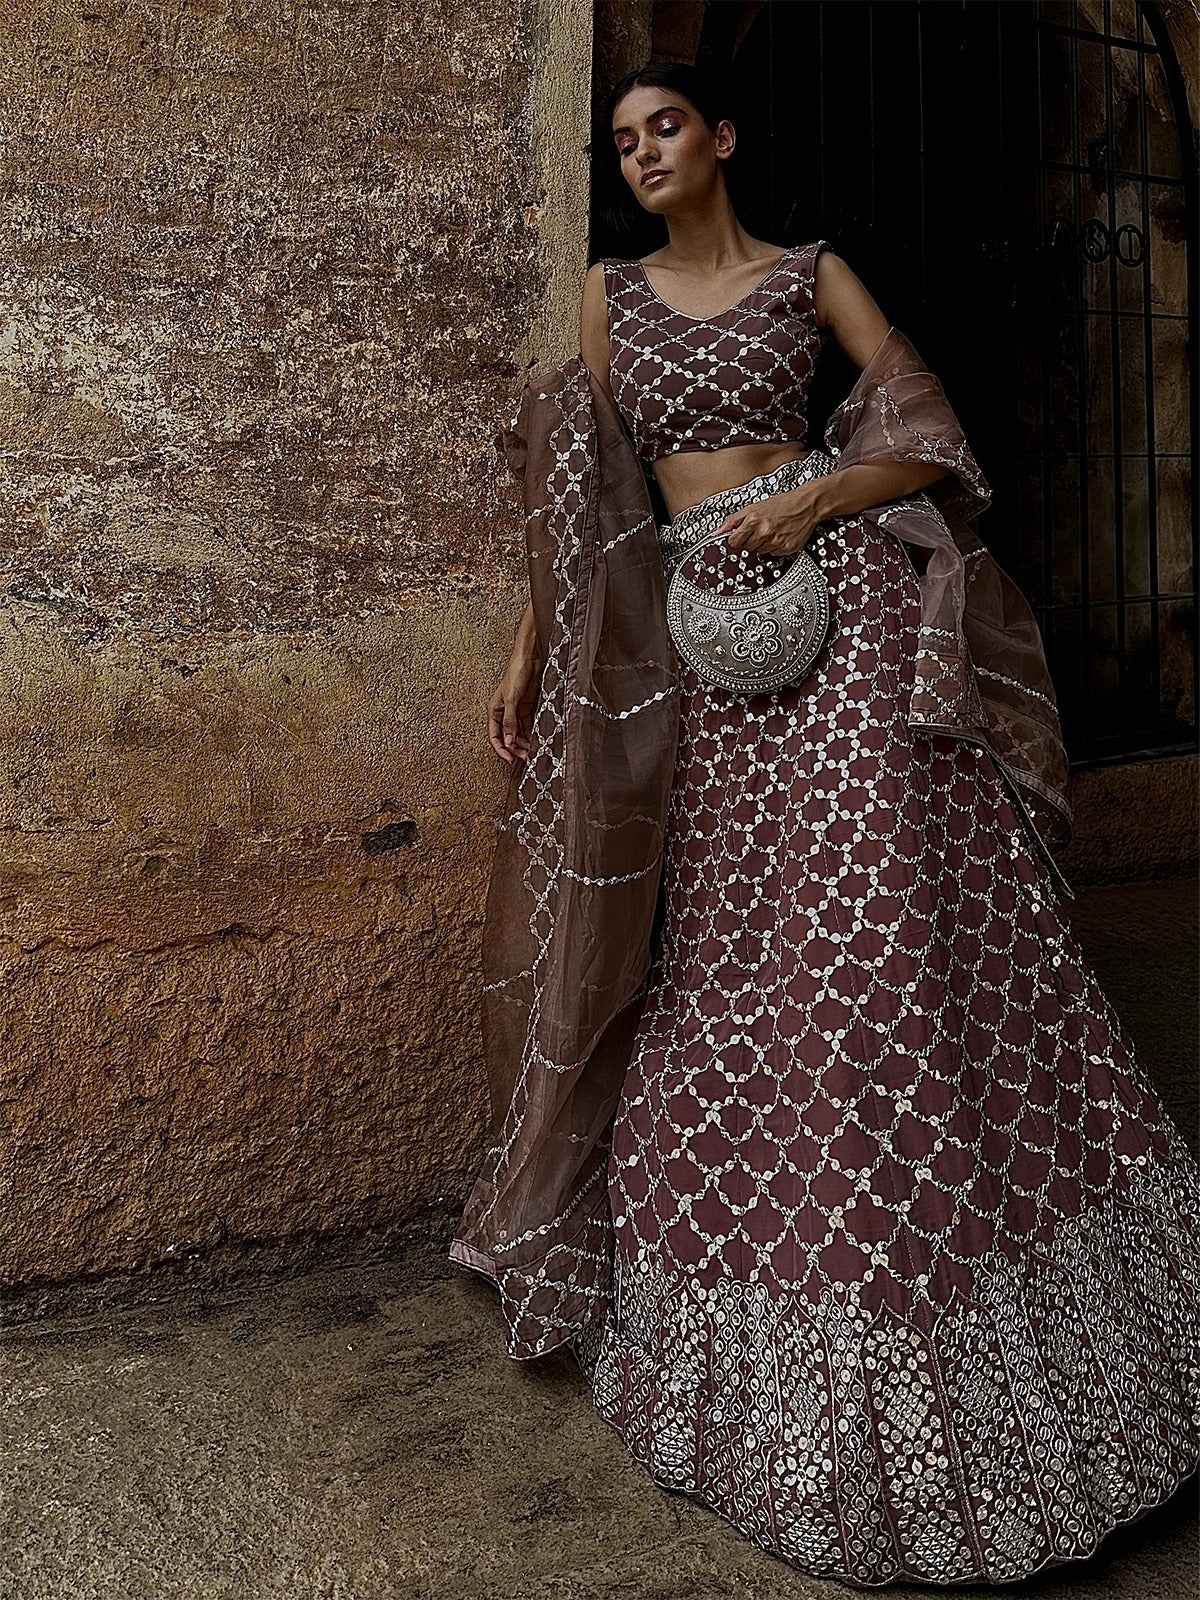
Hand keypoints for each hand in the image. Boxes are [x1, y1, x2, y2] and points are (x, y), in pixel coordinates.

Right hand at [487, 646, 542, 763]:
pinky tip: (535, 741)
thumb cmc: (515, 673)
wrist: (530, 659)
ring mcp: (516, 711)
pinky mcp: (527, 708)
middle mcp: (504, 713)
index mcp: (494, 711)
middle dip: (514, 748)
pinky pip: (527, 726)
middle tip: (524, 757)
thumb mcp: (512, 699)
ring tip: (531, 752)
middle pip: (507, 737)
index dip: (501, 749)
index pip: (494, 736)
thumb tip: (508, 741)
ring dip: (523, 743)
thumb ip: (510, 721)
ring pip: (518, 733)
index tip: (510, 759)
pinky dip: (530, 734)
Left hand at [716, 483, 829, 556]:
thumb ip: (733, 520)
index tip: (740, 536)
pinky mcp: (786, 548)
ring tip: (772, 530)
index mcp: (753, 520)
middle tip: (760, 529)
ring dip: (763, 544)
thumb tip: (717, 532)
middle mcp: (764, 532)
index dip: (736, 539)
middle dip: (750, 540)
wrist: (807, 504)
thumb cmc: (782, 503)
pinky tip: (780, 535)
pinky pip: (773, 554)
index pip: (733, 542)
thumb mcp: (753, 507)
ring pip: (759, 552)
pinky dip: (775, 546)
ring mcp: (775, 542)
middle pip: (746, 548)